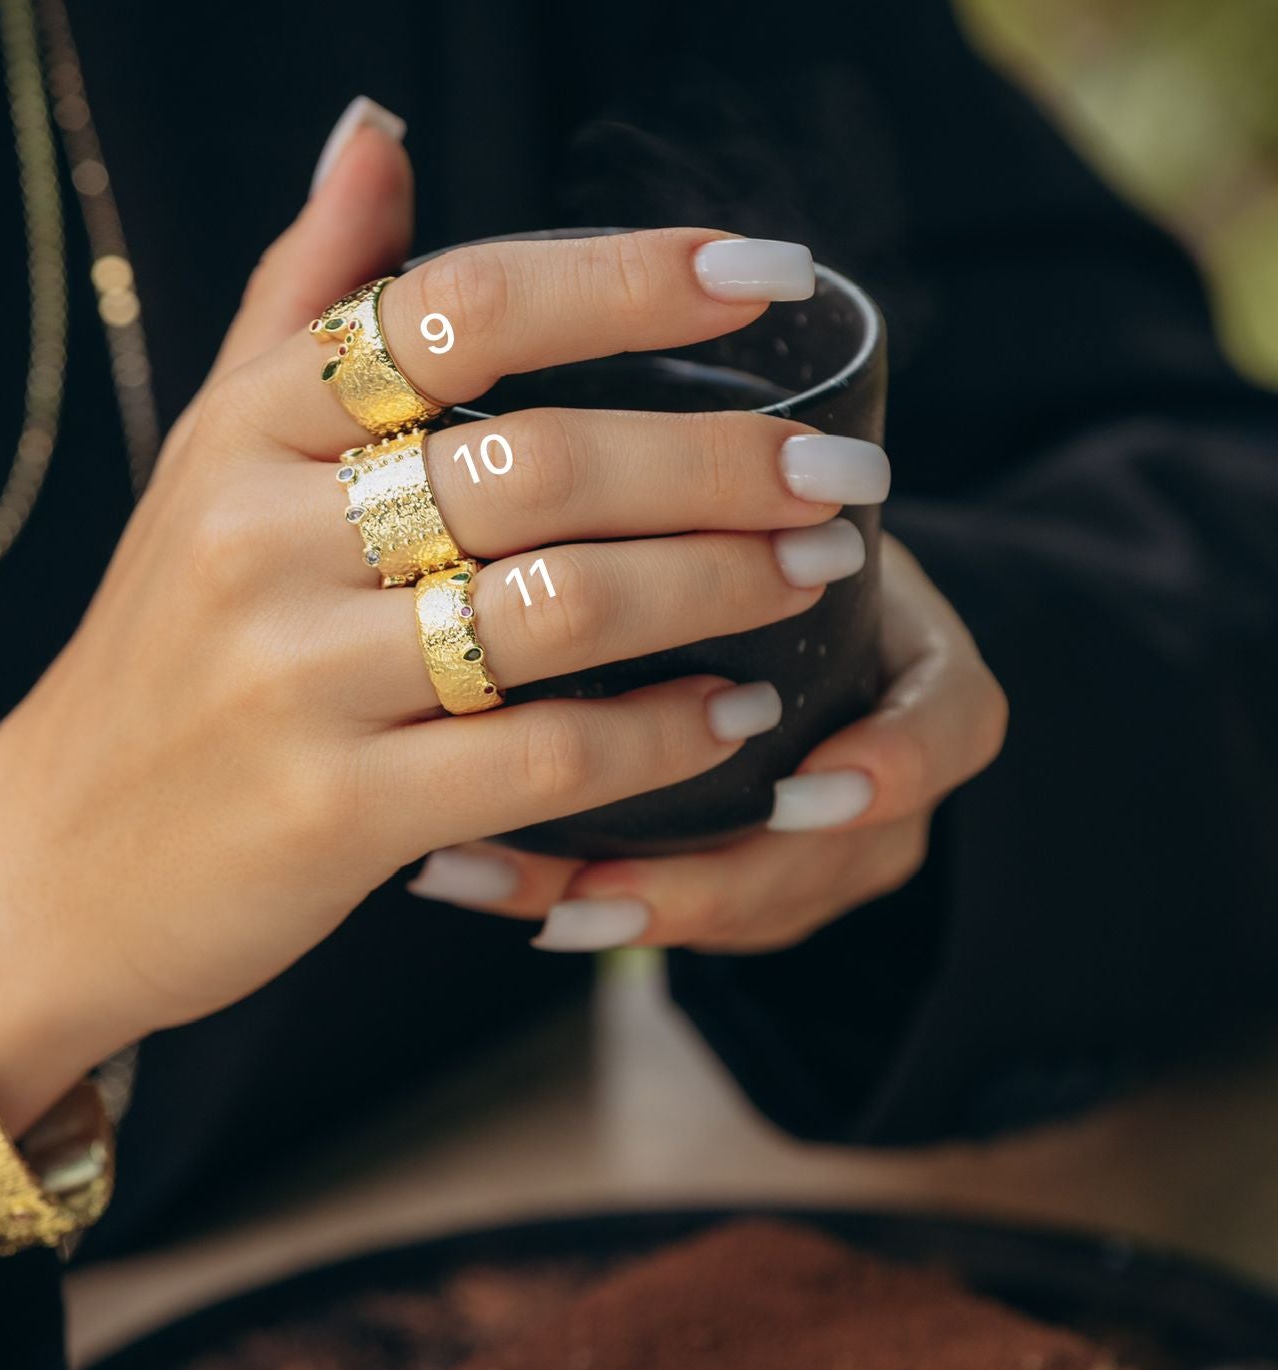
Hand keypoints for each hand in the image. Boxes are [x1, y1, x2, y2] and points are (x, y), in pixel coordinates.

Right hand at [0, 113, 889, 1131]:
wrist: (58, 859)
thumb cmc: (169, 652)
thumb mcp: (211, 457)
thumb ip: (304, 298)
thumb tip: (378, 132)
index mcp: (251, 427)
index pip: (460, 303)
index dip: (630, 277)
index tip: (766, 274)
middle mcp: (265, 533)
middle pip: (542, 457)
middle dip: (725, 462)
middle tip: (845, 471)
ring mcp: (296, 677)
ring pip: (561, 605)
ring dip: (719, 583)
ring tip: (816, 570)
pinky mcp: (337, 813)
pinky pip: (545, 756)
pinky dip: (663, 734)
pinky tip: (739, 715)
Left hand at [407, 534, 1006, 951]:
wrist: (775, 599)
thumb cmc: (767, 528)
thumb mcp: (781, 496)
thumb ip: (740, 487)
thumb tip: (643, 412)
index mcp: (915, 671)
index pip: (952, 728)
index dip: (895, 768)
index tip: (804, 786)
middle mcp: (875, 771)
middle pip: (836, 857)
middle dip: (718, 885)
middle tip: (609, 885)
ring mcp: (813, 838)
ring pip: (753, 907)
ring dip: (633, 909)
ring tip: (522, 897)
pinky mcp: (739, 871)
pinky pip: (672, 908)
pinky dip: (569, 894)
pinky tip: (467, 877)